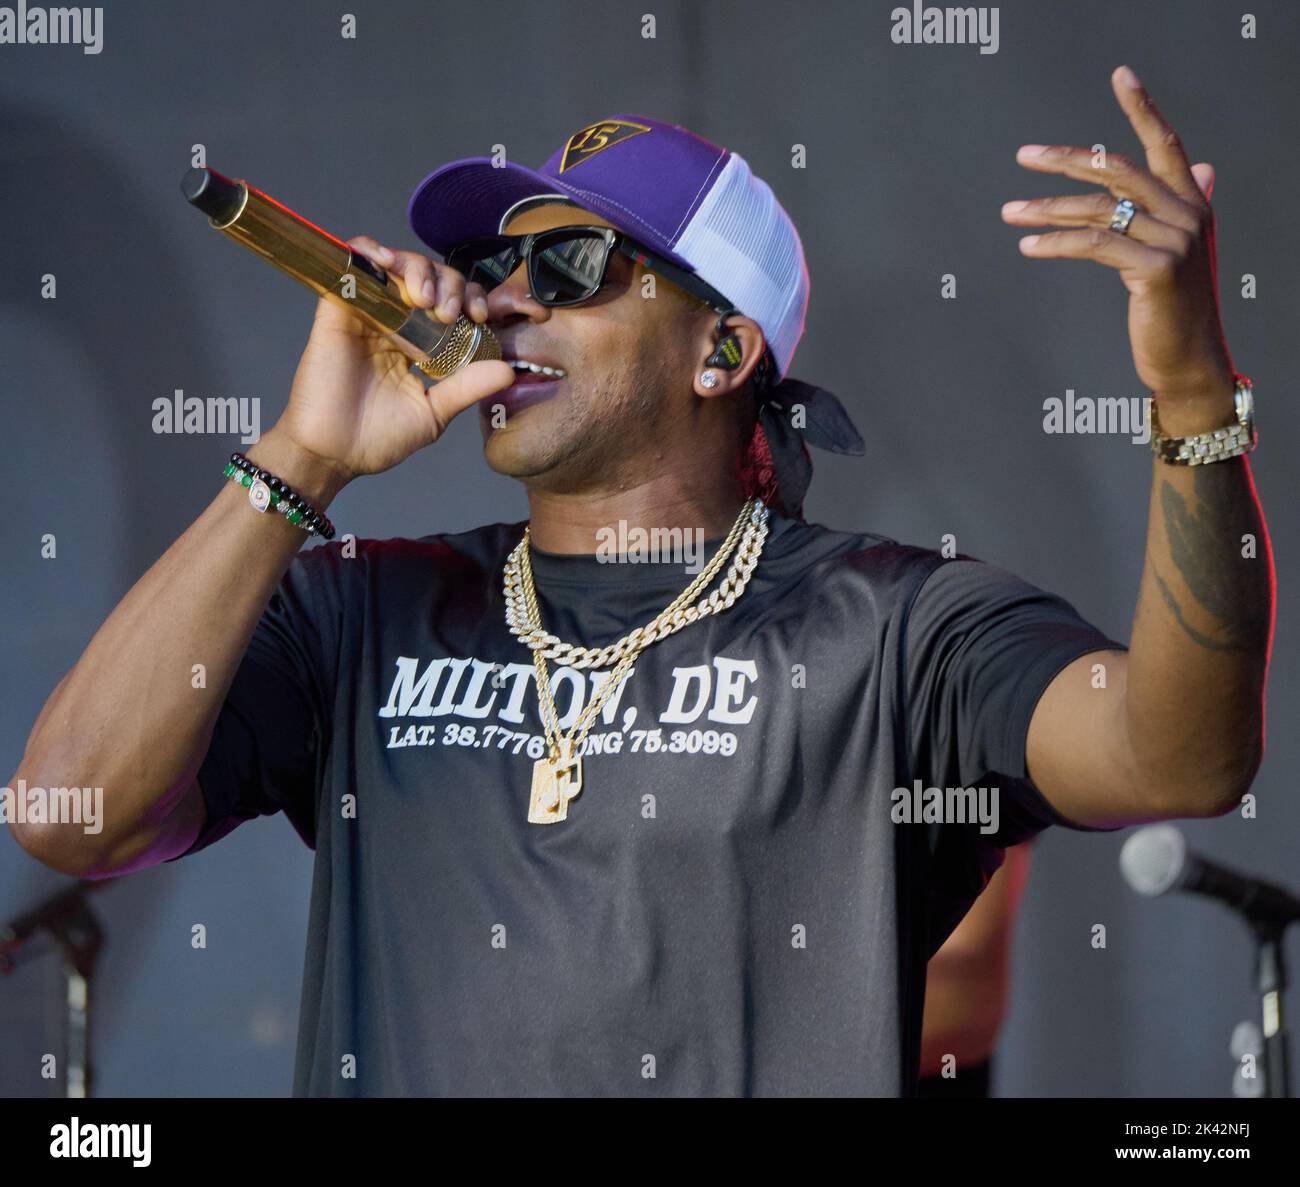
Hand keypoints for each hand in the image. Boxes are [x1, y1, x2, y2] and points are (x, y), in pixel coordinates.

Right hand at [277, 236, 514, 483]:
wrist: (333, 455)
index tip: (480, 317)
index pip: (452, 303)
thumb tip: (509, 370)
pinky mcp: (337, 310)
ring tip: (425, 299)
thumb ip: (468, 388)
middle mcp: (396, 323)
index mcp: (421, 343)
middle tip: (450, 312)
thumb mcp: (434, 413)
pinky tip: (383, 260)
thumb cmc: (379, 439)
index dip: (469, 298)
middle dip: (449, 284)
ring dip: (417, 269)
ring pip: (397, 266)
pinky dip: (367, 251)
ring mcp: (367, 314)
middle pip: (430, 277)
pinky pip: (350, 266)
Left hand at [1002, 65, 1236, 416]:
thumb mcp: (1180, 253)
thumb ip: (1183, 209)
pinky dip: (1055, 244)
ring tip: (1010, 211)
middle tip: (1023, 154)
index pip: (1165, 145)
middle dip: (1065, 158)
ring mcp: (1174, 241)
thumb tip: (1204, 166)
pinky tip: (1027, 246)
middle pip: (1116, 170)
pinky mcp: (1155, 270)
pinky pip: (1093, 245)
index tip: (1120, 74)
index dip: (1143, 107)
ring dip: (1046, 208)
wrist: (1189, 361)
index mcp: (1193, 204)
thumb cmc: (1175, 309)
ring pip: (1098, 209)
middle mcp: (1188, 214)